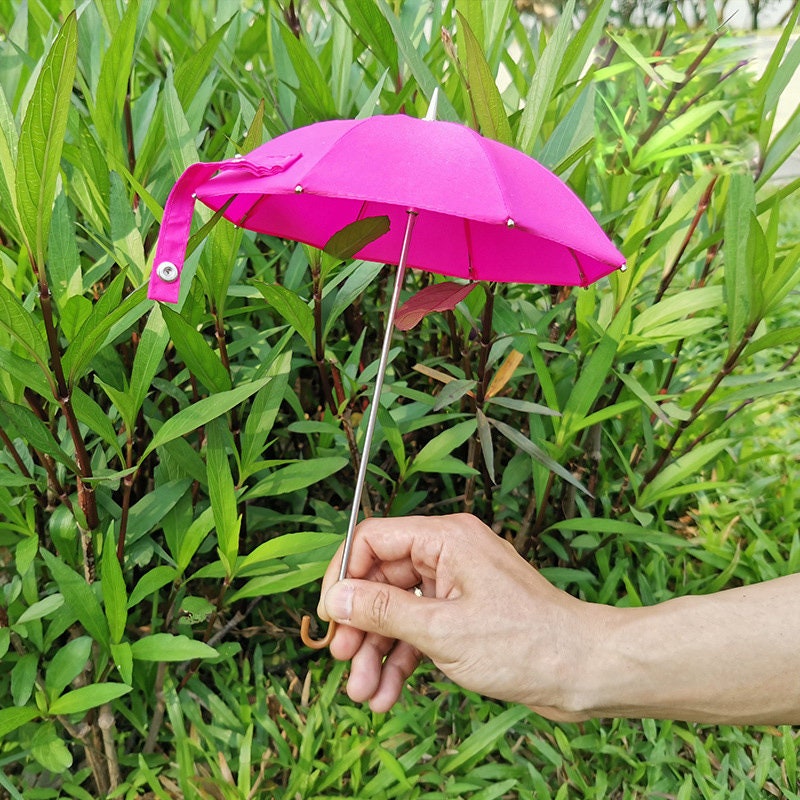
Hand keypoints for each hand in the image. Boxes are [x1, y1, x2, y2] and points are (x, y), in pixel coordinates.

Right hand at [317, 513, 602, 716]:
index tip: (331, 616)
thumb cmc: (526, 642)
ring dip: (377, 652)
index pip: (374, 539)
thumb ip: (383, 611)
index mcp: (445, 539)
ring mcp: (457, 587)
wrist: (584, 671)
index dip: (345, 575)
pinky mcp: (464, 616)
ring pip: (399, 612)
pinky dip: (402, 660)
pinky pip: (420, 631)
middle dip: (361, 625)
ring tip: (364, 694)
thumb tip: (337, 598)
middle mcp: (448, 555)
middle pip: (382, 580)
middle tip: (343, 662)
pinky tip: (388, 693)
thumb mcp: (442, 629)